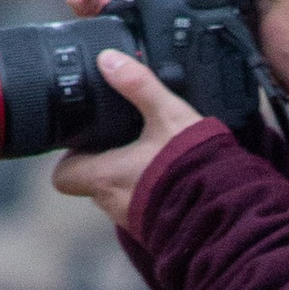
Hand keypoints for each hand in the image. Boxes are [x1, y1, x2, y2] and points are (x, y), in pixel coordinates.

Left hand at [51, 0, 203, 224]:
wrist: (225, 207)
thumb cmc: (192, 165)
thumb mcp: (167, 114)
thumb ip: (138, 84)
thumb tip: (110, 60)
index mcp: (104, 177)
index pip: (62, 177)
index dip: (71, 159)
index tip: (87, 142)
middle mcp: (112, 204)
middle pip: (92, 184)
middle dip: (104, 166)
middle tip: (124, 143)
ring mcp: (132, 221)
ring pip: (117, 197)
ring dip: (128, 181)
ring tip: (152, 158)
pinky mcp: (154, 230)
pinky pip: (142, 210)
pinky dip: (150, 195)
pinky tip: (171, 178)